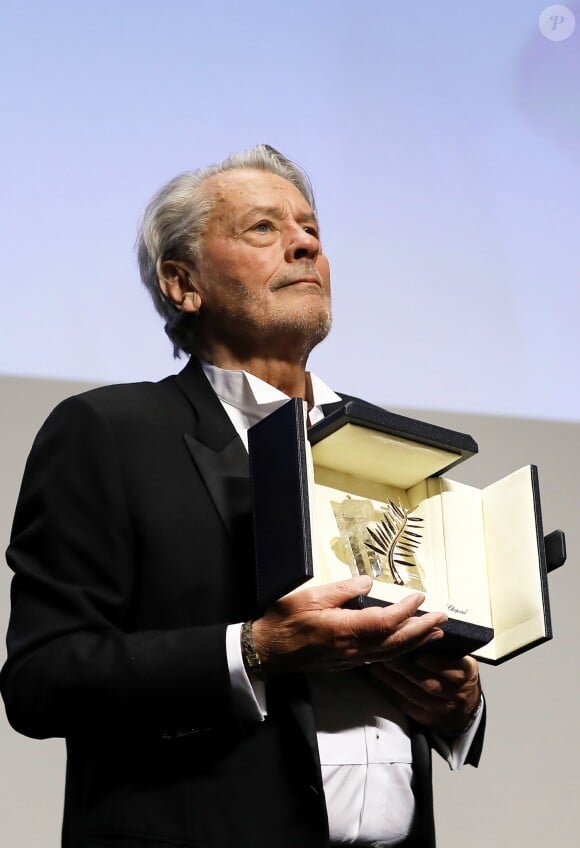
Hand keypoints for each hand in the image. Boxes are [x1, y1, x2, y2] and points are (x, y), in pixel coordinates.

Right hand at [251, 576, 446, 674]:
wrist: (268, 651)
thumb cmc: (284, 621)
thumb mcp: (311, 596)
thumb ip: (342, 590)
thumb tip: (368, 582)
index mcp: (345, 630)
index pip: (386, 622)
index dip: (406, 610)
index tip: (420, 597)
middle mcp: (353, 648)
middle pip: (396, 642)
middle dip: (422, 630)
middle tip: (442, 618)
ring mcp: (351, 659)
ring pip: (391, 653)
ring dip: (416, 642)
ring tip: (434, 633)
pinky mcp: (347, 663)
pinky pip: (380, 658)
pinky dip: (399, 651)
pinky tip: (406, 645)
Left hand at [369, 652, 480, 735]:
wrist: (463, 703)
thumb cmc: (457, 671)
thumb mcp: (460, 656)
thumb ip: (444, 645)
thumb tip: (420, 625)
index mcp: (466, 672)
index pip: (454, 669)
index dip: (436, 663)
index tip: (419, 655)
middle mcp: (455, 692)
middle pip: (429, 683)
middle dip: (406, 669)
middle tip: (388, 655)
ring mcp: (439, 707)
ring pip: (414, 694)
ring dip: (393, 679)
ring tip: (377, 665)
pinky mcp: (424, 716)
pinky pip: (404, 704)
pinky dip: (389, 691)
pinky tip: (377, 679)